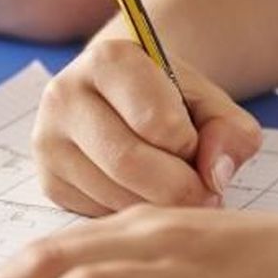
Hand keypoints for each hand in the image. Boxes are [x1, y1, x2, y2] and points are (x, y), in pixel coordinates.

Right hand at [33, 41, 263, 215]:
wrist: (126, 99)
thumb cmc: (172, 101)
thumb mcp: (211, 103)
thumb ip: (230, 131)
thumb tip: (215, 176)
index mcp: (108, 60)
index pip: (158, 123)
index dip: (191, 146)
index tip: (196, 144)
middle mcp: (64, 95)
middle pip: (129, 164)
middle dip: (179, 189)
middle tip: (204, 194)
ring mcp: (49, 140)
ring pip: (113, 196)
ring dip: (158, 207)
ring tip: (174, 189)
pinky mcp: (47, 180)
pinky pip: (98, 216)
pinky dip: (131, 215)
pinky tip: (143, 195)